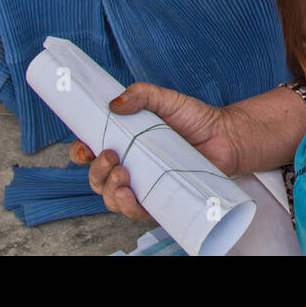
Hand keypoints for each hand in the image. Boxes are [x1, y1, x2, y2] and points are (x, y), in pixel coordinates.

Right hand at [69, 82, 236, 219]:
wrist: (225, 137)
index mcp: (124, 141)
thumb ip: (141, 95)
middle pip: (96, 177)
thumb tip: (114, 103)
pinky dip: (127, 207)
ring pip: (110, 197)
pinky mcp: (158, 199)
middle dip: (96, 171)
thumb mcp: (166, 99)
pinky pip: (135, 211)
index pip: (91, 151)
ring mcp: (143, 184)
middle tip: (111, 157)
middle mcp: (129, 164)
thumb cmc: (195, 118)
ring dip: (109, 190)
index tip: (82, 150)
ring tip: (124, 174)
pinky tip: (130, 196)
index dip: (80, 153)